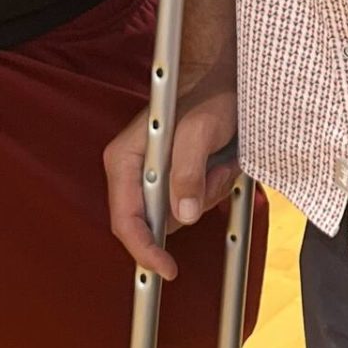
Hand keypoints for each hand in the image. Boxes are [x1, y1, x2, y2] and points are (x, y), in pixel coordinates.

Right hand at [103, 69, 240, 280]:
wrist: (222, 79)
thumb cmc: (207, 95)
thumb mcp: (200, 131)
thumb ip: (188, 171)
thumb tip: (182, 214)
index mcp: (124, 160)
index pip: (125, 219)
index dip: (144, 249)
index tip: (167, 268)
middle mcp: (133, 172)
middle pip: (155, 222)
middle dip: (192, 207)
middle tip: (216, 175)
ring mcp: (152, 177)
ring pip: (178, 215)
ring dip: (207, 196)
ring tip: (220, 163)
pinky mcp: (172, 179)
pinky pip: (191, 204)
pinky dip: (212, 191)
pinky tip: (221, 165)